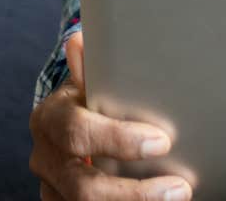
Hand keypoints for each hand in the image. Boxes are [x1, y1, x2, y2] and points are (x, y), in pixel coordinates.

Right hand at [28, 32, 190, 200]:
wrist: (74, 124)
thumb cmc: (96, 97)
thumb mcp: (95, 80)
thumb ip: (94, 67)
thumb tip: (80, 40)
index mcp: (51, 118)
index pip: (77, 131)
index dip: (118, 139)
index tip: (163, 142)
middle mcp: (45, 157)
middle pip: (82, 185)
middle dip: (133, 190)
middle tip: (179, 188)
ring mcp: (52, 186)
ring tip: (176, 197)